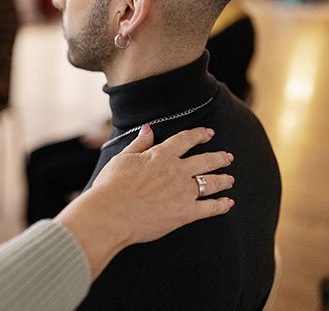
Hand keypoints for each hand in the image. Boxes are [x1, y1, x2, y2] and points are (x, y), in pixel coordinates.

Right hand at [56, 125, 234, 278]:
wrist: (111, 214)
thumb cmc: (111, 185)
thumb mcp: (123, 158)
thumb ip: (140, 143)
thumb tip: (149, 128)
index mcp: (161, 155)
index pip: (185, 140)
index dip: (199, 135)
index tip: (208, 133)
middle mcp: (177, 171)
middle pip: (206, 160)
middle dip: (219, 157)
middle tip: (228, 156)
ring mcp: (184, 192)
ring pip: (212, 182)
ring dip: (223, 179)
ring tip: (230, 179)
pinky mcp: (185, 213)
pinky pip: (210, 208)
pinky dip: (221, 205)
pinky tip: (227, 203)